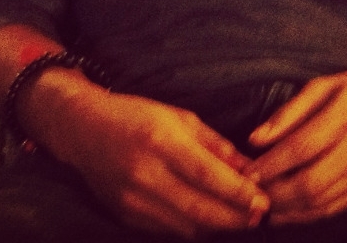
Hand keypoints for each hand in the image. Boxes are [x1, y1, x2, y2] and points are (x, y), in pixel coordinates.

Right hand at [43, 86, 270, 238]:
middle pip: (200, 209)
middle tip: (261, 216)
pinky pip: (169, 230)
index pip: (207, 175)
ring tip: (242, 220)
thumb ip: (215, 145)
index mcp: (160, 141)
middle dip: (236, 217)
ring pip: (187, 226)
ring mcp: (132, 200)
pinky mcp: (126, 217)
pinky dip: (194, 228)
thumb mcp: (179, 118)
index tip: (264, 200)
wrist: (83, 130)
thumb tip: (249, 168)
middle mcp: (145, 174)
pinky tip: (211, 220)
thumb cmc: (136, 115)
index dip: (238, 193)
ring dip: (219, 227)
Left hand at [244, 64, 346, 225]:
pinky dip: (309, 215)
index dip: (270, 164)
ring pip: (322, 202)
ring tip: (264, 207)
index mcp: (346, 114)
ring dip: (288, 210)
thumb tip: (255, 138)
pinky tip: (290, 212)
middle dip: (275, 193)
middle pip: (309, 183)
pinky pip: (336, 209)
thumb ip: (290, 112)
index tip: (247, 171)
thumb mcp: (327, 84)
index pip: (300, 148)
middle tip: (250, 194)